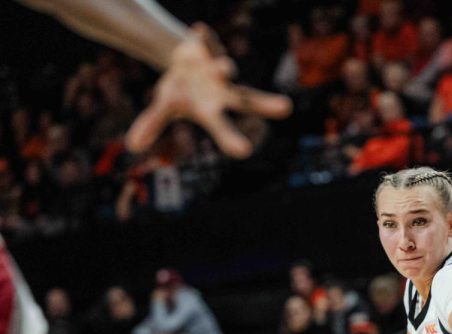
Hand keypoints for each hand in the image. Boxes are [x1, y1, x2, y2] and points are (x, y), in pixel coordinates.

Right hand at [126, 24, 291, 157]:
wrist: (185, 62)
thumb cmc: (182, 91)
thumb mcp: (165, 106)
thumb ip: (152, 123)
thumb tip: (132, 146)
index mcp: (213, 111)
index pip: (224, 128)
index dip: (232, 139)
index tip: (245, 151)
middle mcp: (223, 91)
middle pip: (247, 100)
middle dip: (265, 104)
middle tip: (286, 108)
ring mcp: (218, 68)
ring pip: (224, 69)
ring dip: (223, 68)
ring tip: (224, 68)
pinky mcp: (209, 47)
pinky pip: (207, 41)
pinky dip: (204, 37)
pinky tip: (200, 30)